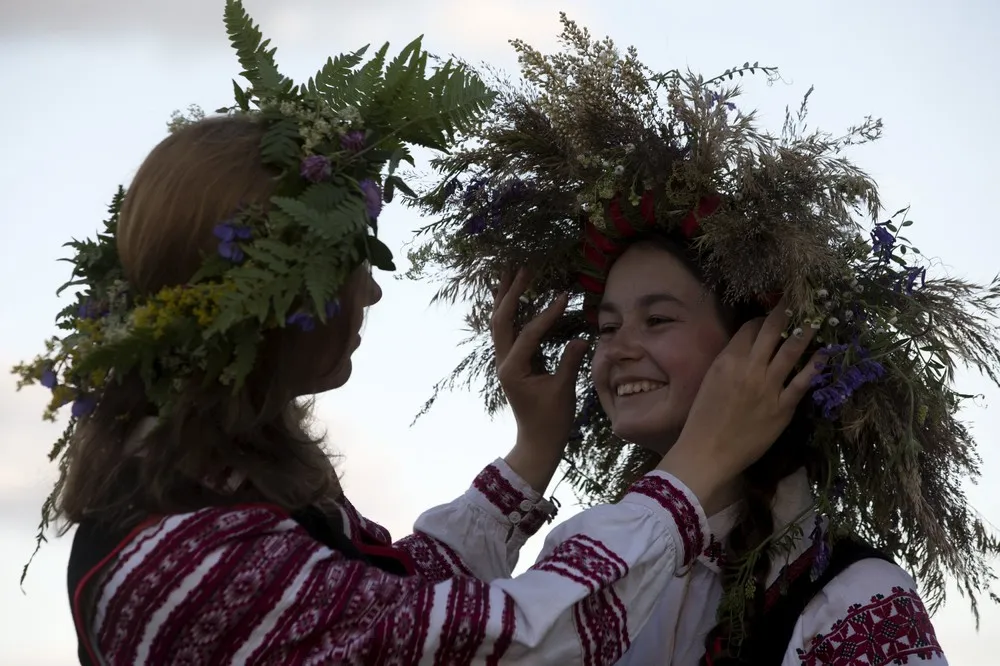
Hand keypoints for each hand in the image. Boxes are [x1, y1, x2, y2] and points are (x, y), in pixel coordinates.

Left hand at [492, 269, 588, 491]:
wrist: (538, 441)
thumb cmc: (551, 419)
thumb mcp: (563, 390)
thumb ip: (570, 362)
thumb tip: (583, 337)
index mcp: (513, 369)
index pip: (529, 333)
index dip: (547, 314)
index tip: (564, 295)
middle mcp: (503, 362)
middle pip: (501, 319)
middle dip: (510, 292)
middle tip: (521, 267)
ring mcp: (505, 361)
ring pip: (499, 322)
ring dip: (504, 297)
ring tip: (509, 271)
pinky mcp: (512, 361)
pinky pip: (506, 330)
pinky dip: (509, 310)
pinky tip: (512, 295)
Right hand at [657, 302, 824, 512]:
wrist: (707, 451)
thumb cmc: (702, 419)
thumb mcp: (710, 381)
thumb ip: (728, 364)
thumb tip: (745, 351)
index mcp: (727, 360)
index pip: (749, 328)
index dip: (763, 318)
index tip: (772, 316)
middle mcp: (749, 367)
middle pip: (773, 331)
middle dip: (788, 311)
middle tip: (801, 299)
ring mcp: (768, 387)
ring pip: (791, 350)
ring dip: (807, 331)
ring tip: (819, 317)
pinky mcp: (782, 407)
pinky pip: (803, 382)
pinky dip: (815, 366)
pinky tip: (824, 354)